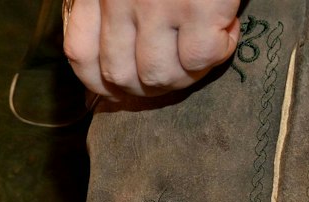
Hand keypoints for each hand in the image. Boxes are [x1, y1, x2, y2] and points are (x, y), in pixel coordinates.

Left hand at [64, 0, 239, 97]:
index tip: (125, 87)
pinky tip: (226, 30)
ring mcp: (157, 4)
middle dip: (150, 87)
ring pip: (160, 75)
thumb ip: (110, 4)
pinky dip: (218, 54)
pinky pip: (201, 57)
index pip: (81, 56)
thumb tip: (118, 60)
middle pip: (121, 76)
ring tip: (205, 50)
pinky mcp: (199, 5)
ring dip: (186, 76)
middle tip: (178, 71)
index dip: (102, 84)